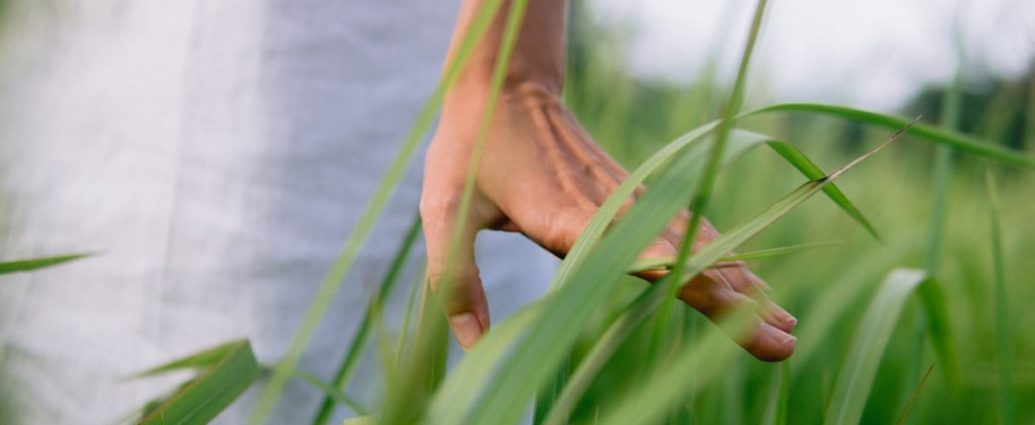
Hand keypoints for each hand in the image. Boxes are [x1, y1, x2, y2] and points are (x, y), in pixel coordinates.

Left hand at [420, 81, 796, 360]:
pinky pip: (684, 228)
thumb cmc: (469, 147)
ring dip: (740, 284)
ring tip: (784, 325)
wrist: (504, 82)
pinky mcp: (630, 191)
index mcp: (562, 213)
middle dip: (732, 301)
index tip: (728, 304)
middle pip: (681, 256)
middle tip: (781, 344)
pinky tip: (749, 282)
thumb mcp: (445, 211)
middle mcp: (606, 205)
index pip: (631, 250)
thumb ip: (455, 280)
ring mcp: (625, 196)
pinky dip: (722, 258)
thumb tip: (471, 350)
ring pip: (693, 243)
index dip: (679, 275)